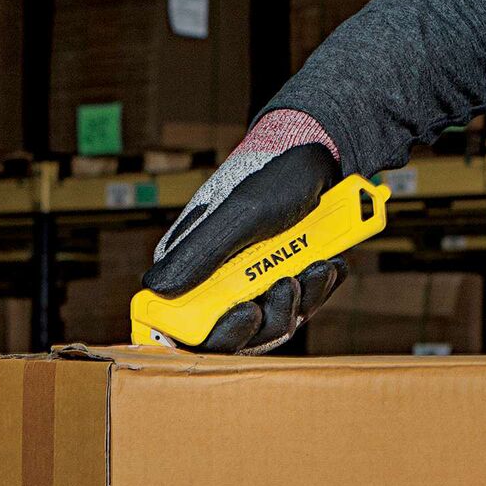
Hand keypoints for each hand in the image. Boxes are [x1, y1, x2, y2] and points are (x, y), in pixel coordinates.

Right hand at [142, 110, 344, 351]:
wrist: (320, 153)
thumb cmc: (275, 173)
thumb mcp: (241, 211)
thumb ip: (202, 251)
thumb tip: (155, 290)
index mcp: (190, 262)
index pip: (189, 323)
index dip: (216, 333)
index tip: (248, 314)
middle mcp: (218, 276)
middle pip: (237, 332)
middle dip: (271, 315)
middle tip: (291, 284)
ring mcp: (254, 277)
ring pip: (273, 320)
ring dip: (300, 300)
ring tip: (319, 267)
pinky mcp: (283, 275)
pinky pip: (298, 302)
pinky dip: (317, 288)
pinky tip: (330, 265)